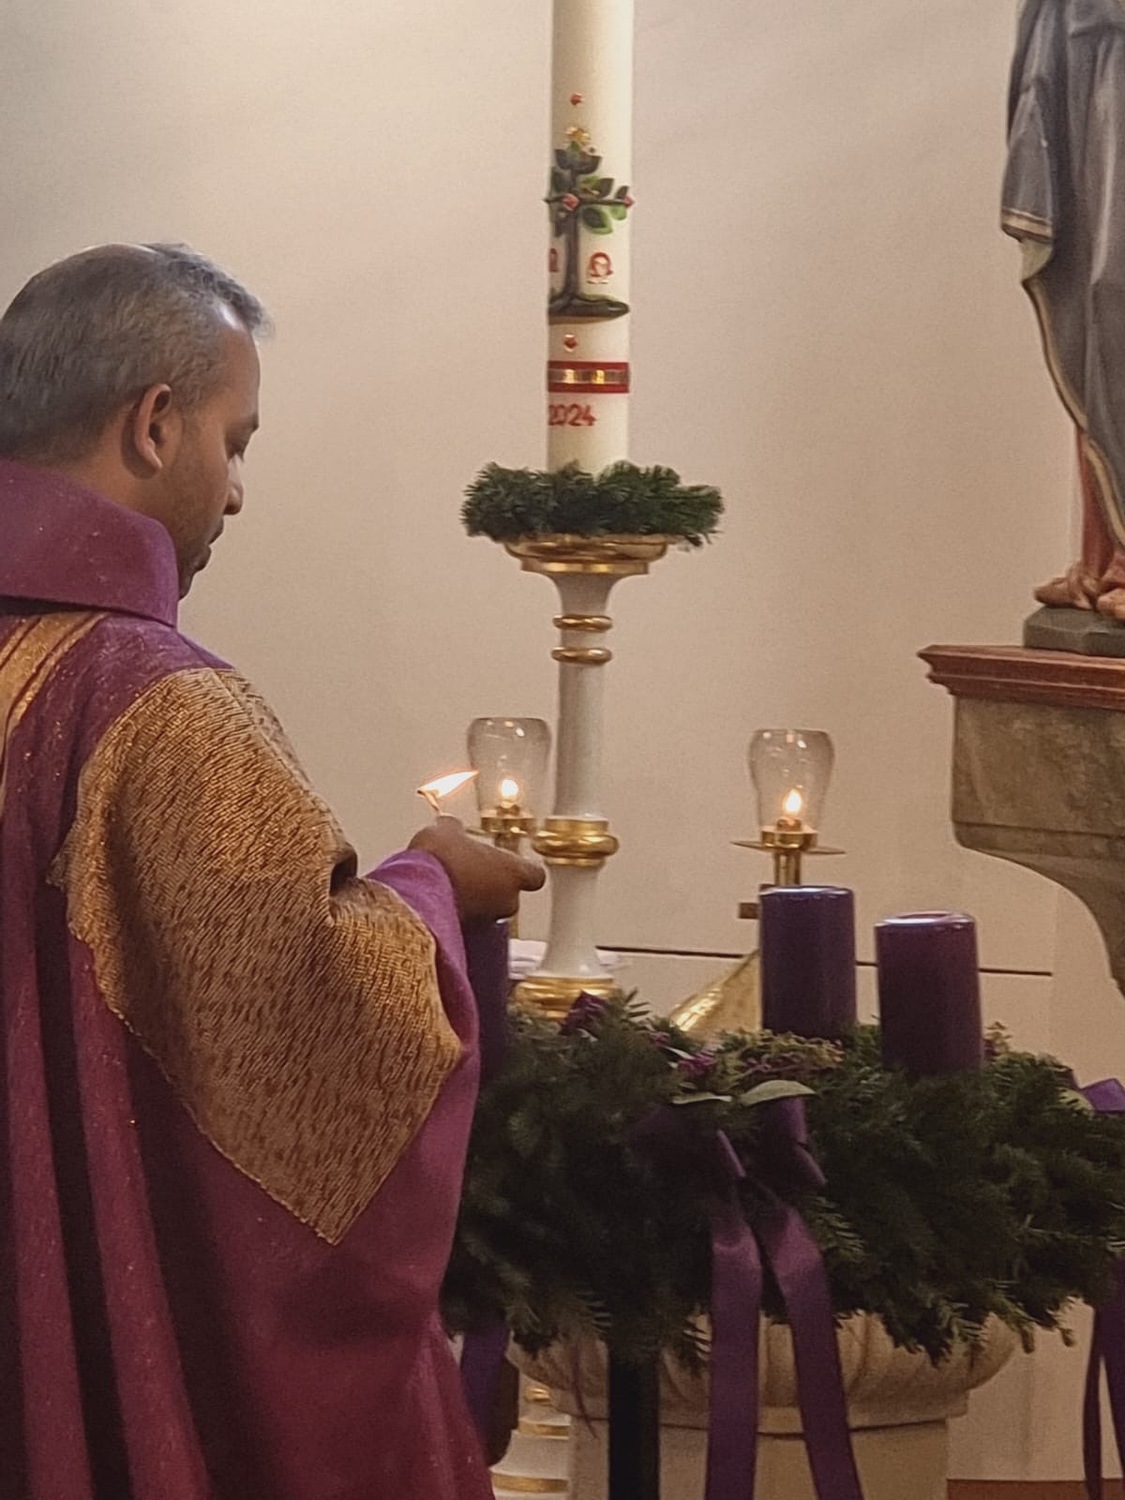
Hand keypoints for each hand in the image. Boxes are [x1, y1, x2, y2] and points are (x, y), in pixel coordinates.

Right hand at [409, 817, 544, 921]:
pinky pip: (467, 926)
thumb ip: (456, 829)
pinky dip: (457, 916)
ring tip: (450, 887)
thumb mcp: (446, 831)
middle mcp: (507, 902)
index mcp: (514, 873)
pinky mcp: (464, 937)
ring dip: (475, 902)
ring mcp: (486, 922)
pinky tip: (439, 903)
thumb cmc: (440, 858)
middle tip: (471, 872)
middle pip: (510, 896)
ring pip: (488, 912)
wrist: (413, 894)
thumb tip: (451, 826)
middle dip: (493, 887)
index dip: (521, 869)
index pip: (535, 876)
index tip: (507, 862)